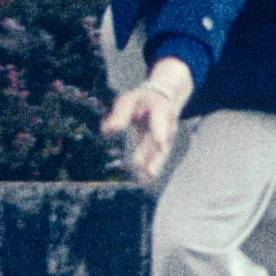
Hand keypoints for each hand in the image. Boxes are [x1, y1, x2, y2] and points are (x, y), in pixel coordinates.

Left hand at [100, 56, 192, 182]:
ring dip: (155, 164)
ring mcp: (168, 135)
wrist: (164, 96)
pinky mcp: (165, 144)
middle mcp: (167, 123)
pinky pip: (159, 156)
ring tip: (148, 177)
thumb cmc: (142, 100)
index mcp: (159, 108)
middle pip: (161, 140)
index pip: (160, 120)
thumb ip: (119, 115)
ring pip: (162, 151)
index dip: (161, 132)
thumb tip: (107, 132)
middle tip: (150, 170)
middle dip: (155, 155)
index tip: (162, 144)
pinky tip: (146, 179)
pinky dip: (153, 166)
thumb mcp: (128, 100)